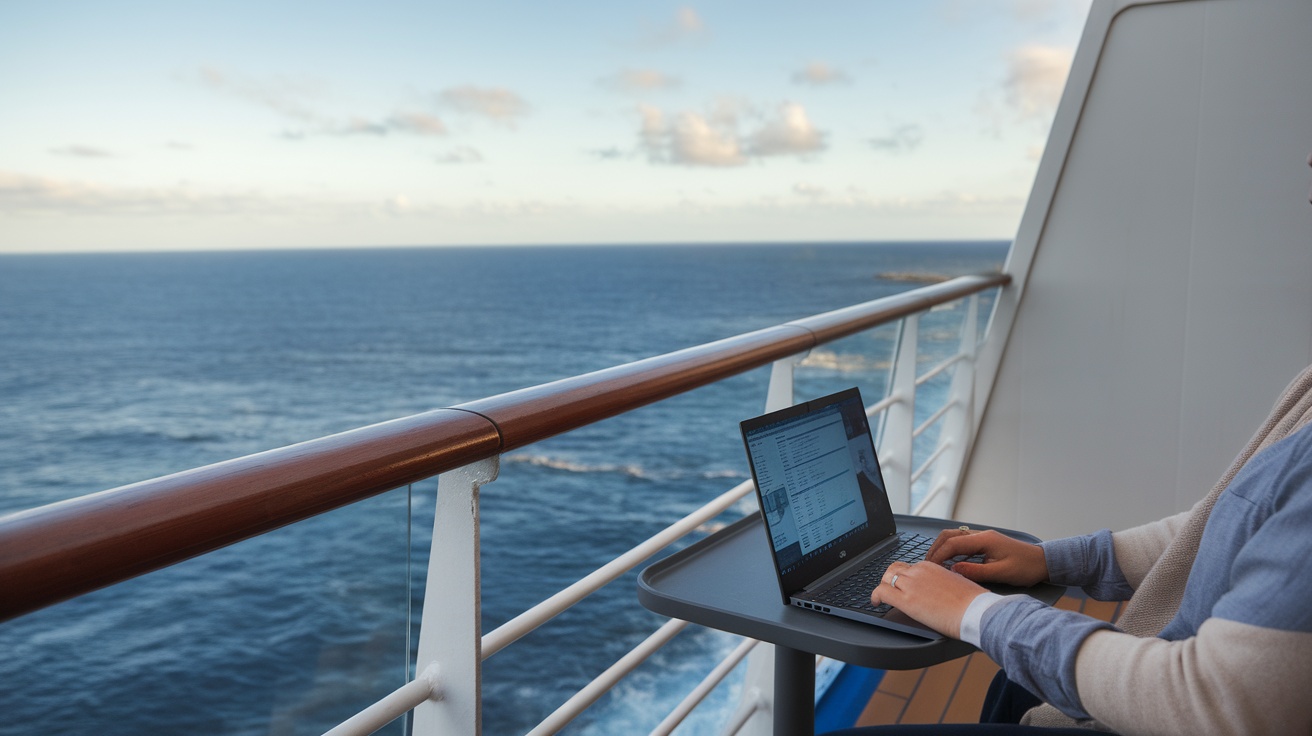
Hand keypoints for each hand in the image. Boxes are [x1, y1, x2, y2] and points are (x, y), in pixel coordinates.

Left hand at [870, 560, 983, 638]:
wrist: (976, 610)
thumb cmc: (973, 602)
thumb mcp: (957, 583)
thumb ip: (945, 583)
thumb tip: (943, 590)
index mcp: (932, 566)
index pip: (910, 567)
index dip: (903, 576)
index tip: (903, 584)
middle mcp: (919, 571)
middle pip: (894, 570)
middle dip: (889, 579)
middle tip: (889, 589)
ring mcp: (911, 584)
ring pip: (886, 579)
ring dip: (883, 587)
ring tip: (882, 597)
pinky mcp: (906, 600)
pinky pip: (882, 592)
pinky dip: (875, 596)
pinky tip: (875, 603)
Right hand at [925, 528, 1047, 586]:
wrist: (1043, 562)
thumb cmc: (1026, 568)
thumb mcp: (1001, 573)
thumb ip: (976, 571)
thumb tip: (953, 570)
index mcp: (984, 539)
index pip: (953, 544)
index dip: (938, 555)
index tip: (929, 567)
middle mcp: (981, 535)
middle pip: (949, 535)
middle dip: (935, 548)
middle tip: (926, 564)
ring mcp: (983, 537)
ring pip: (954, 537)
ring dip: (942, 547)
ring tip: (934, 563)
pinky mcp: (984, 543)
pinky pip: (962, 542)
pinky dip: (950, 550)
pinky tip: (948, 562)